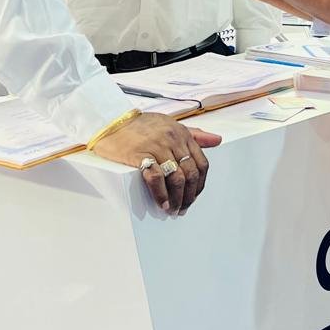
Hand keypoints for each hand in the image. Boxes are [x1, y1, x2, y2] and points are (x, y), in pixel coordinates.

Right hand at [93, 112, 221, 212]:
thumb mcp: (171, 124)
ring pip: (176, 178)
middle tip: (183, 208)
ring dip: (177, 198)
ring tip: (172, 209)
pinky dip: (161, 194)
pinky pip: (156, 178)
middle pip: (191, 174)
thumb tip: (217, 140)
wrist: (111, 120)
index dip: (200, 185)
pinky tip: (162, 203)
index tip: (194, 196)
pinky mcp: (140, 155)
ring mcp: (157, 146)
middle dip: (189, 196)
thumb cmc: (140, 125)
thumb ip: (195, 134)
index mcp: (183, 134)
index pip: (201, 164)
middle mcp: (173, 139)